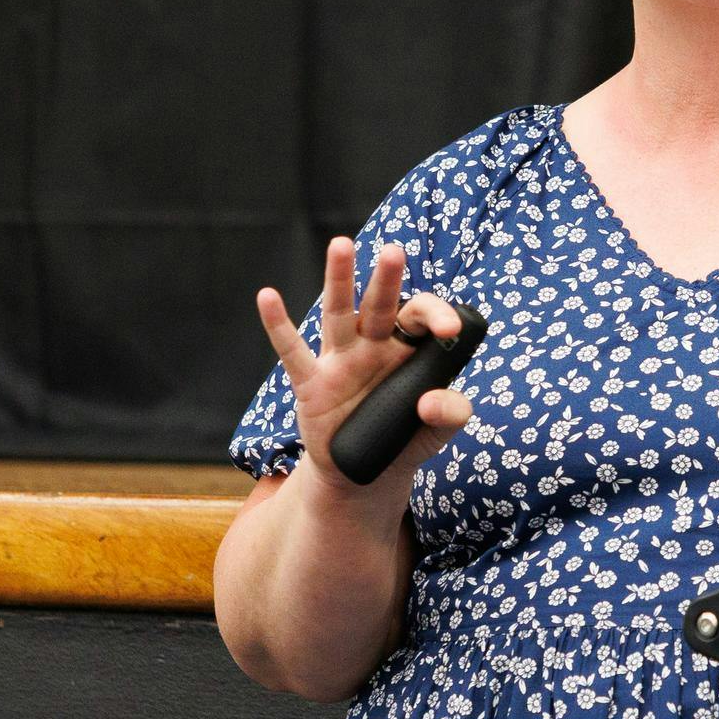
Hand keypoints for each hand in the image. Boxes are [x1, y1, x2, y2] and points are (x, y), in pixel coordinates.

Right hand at [257, 237, 475, 498]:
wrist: (364, 474)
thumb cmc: (404, 440)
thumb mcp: (439, 432)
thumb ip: (450, 414)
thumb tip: (430, 401)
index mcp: (407, 348)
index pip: (421, 316)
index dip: (437, 316)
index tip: (449, 331)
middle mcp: (373, 344)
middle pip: (381, 304)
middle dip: (387, 279)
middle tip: (394, 251)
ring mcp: (340, 360)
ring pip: (339, 313)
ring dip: (339, 279)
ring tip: (341, 244)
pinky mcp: (311, 383)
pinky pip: (292, 351)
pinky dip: (278, 325)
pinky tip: (268, 296)